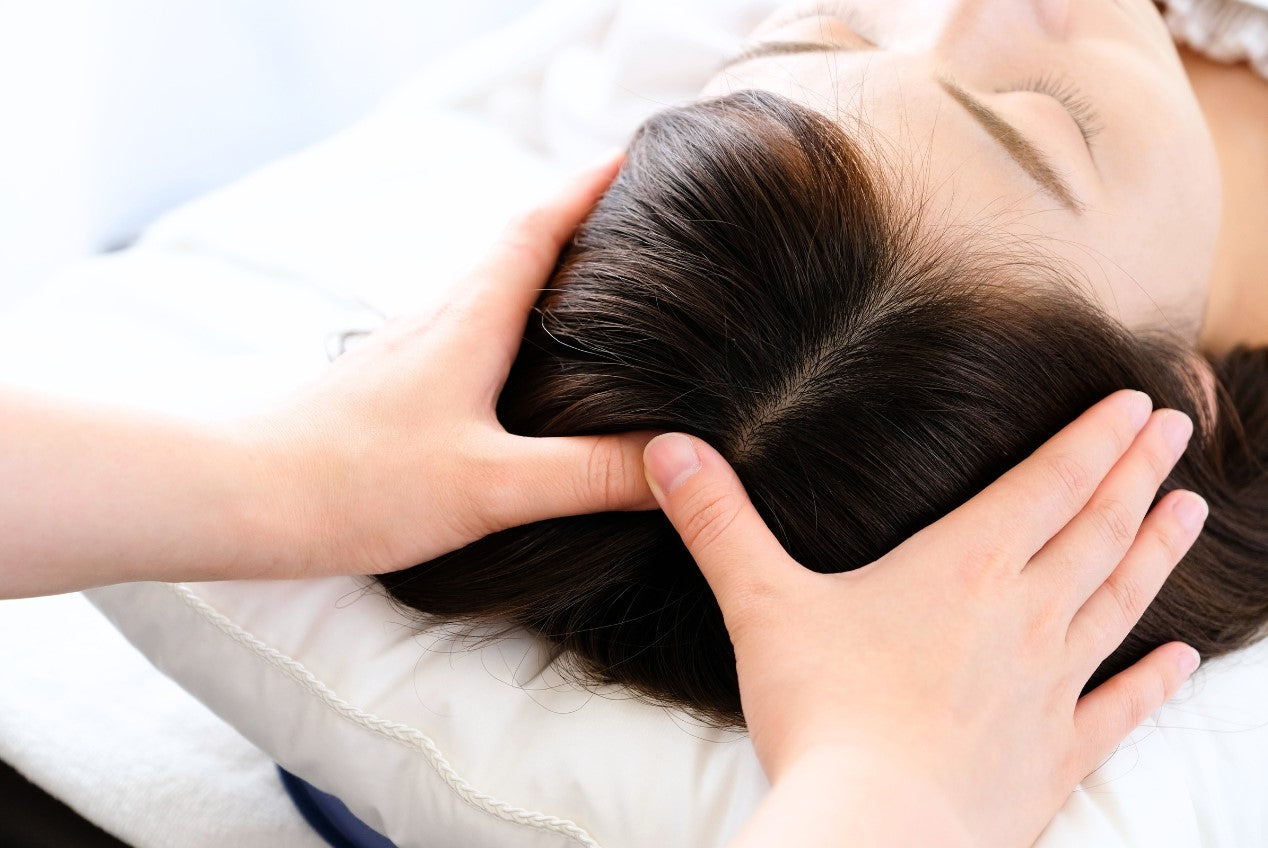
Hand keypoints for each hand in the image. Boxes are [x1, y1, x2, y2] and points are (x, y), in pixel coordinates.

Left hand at [240, 154, 654, 576]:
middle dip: (577, 218)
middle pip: (518, 242)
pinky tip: (524, 358)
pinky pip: (469, 324)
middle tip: (636, 214)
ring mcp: (414, 345)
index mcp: (471, 318)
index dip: (590, 189)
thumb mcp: (490, 486)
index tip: (637, 159)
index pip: (539, 227)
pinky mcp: (396, 380)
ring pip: (492, 283)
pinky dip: (511, 316)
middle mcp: (442, 316)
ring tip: (598, 279)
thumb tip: (674, 460)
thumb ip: (587, 475)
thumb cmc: (357, 482)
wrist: (240, 495)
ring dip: (543, 266)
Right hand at [644, 391, 1205, 846]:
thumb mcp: (761, 604)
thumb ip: (718, 522)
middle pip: (1099, 530)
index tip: (1135, 403)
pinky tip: (1179, 660)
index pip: (1048, 484)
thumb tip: (666, 448)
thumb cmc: (822, 715)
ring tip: (1192, 510)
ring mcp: (1050, 689)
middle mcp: (1025, 617)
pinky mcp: (1054, 756)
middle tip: (1175, 432)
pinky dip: (1152, 681)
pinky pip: (1119, 708)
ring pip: (1120, 603)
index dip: (1093, 439)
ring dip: (1157, 553)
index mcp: (965, 568)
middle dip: (1138, 475)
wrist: (876, 832)